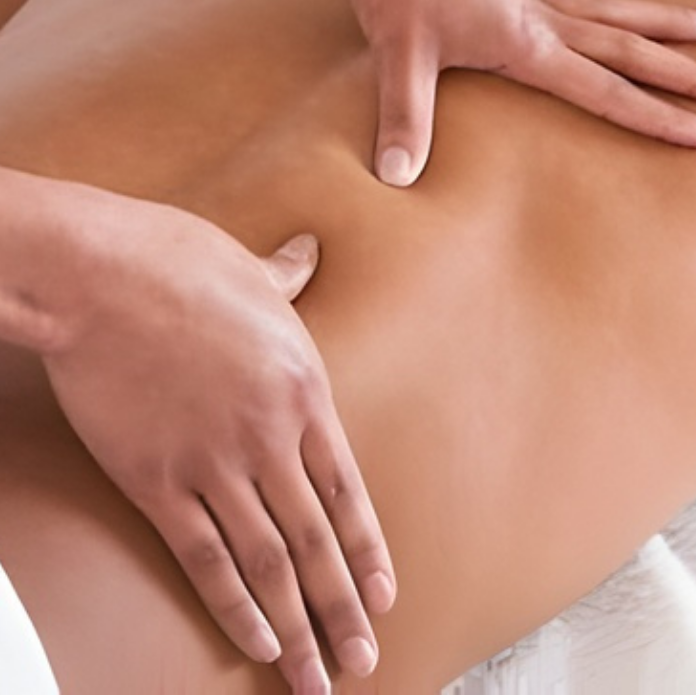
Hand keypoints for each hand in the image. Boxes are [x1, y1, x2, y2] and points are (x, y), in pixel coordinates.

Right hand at [38, 195, 393, 692]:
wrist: (102, 277)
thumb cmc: (181, 264)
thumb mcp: (253, 271)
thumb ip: (289, 277)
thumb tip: (309, 252)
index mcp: (303, 390)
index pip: (346, 489)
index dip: (367, 549)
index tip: (384, 595)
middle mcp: (268, 438)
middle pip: (314, 540)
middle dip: (341, 607)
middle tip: (363, 660)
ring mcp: (213, 464)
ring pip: (267, 563)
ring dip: (296, 627)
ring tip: (316, 679)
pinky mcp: (155, 481)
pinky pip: (203, 559)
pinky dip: (232, 607)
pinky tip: (256, 641)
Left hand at [349, 0, 695, 186]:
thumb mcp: (399, 52)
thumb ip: (405, 117)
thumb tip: (397, 177)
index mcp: (529, 44)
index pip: (610, 92)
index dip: (662, 119)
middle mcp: (545, 19)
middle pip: (633, 52)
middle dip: (690, 77)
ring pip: (616, 13)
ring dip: (666, 24)